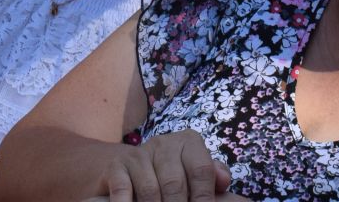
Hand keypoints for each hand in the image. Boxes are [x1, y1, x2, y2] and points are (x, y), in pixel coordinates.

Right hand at [95, 132, 229, 200]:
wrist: (126, 169)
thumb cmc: (170, 176)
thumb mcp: (193, 173)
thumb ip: (212, 176)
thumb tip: (223, 181)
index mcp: (189, 142)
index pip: (201, 170)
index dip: (204, 198)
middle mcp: (164, 143)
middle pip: (175, 183)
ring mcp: (138, 154)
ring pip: (150, 190)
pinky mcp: (116, 166)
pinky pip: (122, 188)